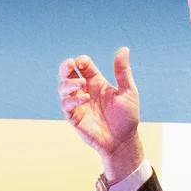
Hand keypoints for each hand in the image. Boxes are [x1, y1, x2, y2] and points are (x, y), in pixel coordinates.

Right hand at [59, 48, 141, 181]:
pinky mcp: (75, 118)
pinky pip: (66, 106)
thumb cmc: (127, 117)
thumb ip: (123, 72)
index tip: (83, 63)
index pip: (83, 66)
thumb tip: (124, 49)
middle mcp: (85, 91)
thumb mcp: (128, 92)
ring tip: (81, 85)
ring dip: (69, 84)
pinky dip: (72, 100)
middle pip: (67, 74)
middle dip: (65, 67)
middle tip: (69, 65)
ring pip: (63, 89)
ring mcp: (79, 104)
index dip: (81, 61)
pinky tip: (84, 98)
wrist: (123, 141)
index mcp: (96, 82)